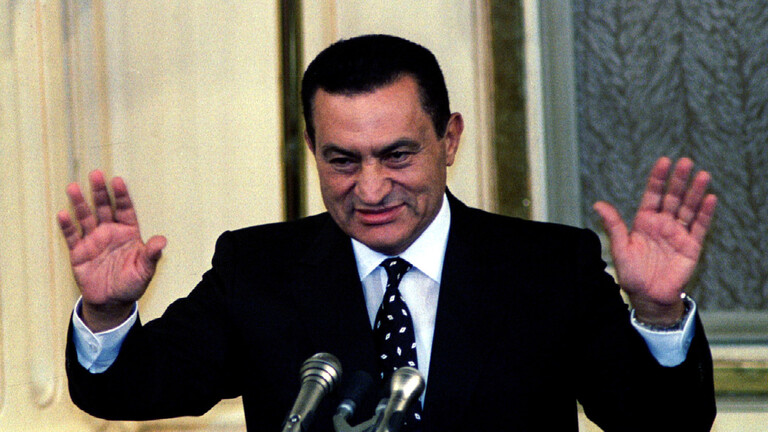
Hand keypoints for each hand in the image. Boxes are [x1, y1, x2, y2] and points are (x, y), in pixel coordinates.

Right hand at [57, 170, 166, 331]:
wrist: (112, 302)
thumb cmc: (132, 283)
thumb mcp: (145, 270)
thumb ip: (151, 255)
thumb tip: (162, 241)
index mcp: (129, 233)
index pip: (125, 209)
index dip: (121, 195)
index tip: (117, 181)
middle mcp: (110, 232)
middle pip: (104, 208)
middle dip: (100, 192)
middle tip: (95, 174)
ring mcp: (94, 240)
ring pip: (86, 217)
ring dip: (80, 203)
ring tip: (72, 187)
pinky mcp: (79, 252)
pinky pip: (72, 236)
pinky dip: (68, 226)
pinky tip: (63, 213)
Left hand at [593, 157, 716, 324]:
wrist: (648, 297)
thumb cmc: (632, 273)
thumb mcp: (620, 248)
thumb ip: (613, 225)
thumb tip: (598, 204)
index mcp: (644, 221)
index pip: (652, 194)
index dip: (658, 179)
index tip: (664, 161)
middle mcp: (662, 224)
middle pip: (673, 197)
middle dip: (678, 180)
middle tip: (686, 162)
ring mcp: (678, 234)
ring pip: (688, 208)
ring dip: (695, 192)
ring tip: (702, 175)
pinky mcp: (691, 246)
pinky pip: (699, 227)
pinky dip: (705, 213)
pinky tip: (710, 198)